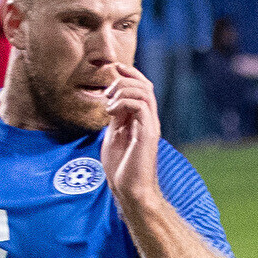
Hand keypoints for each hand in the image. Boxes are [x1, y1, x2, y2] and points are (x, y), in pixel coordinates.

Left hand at [99, 64, 161, 201]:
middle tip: (107, 91)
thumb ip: (116, 117)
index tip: (114, 67)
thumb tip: (113, 100)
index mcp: (142, 121)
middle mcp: (149, 121)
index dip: (130, 74)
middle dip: (125, 79)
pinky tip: (110, 112)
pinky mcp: (148, 134)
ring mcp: (150, 127)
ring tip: (108, 104)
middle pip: (146, 85)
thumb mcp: (114, 135)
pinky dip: (123, 102)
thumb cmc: (121, 168)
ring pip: (144, 92)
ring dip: (123, 90)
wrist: (130, 190)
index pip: (142, 88)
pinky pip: (140, 105)